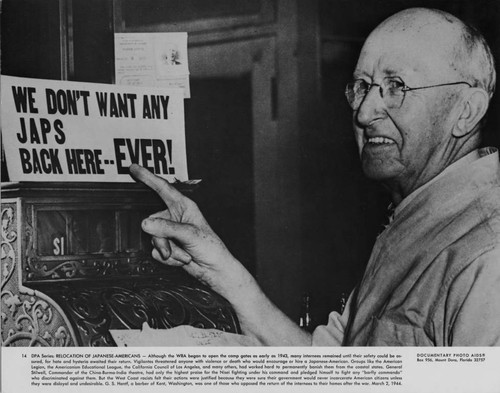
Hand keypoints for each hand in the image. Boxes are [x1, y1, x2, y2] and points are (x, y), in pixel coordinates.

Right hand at [129, 164, 240, 290]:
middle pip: (153, 221)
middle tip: (178, 246)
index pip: (162, 188)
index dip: (147, 177)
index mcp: (184, 206)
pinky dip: (169, 258)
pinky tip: (182, 259)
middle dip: (164, 239)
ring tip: (185, 254)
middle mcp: (175, 217)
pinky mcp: (168, 246)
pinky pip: (156, 251)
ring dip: (169, 251)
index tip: (134, 168)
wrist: (213, 269)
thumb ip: (167, 228)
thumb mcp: (190, 234)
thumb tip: (146, 224)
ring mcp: (170, 232)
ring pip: (154, 239)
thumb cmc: (210, 247)